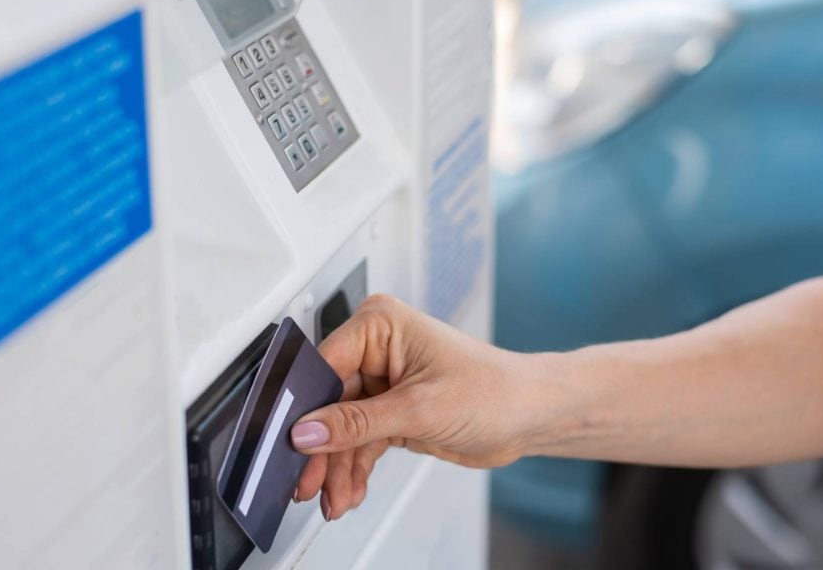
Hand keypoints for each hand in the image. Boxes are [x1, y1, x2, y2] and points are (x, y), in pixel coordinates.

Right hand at [289, 294, 533, 520]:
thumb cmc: (495, 390)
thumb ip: (356, 423)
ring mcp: (383, 380)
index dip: (306, 407)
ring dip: (337, 466)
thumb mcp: (419, 408)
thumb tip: (308, 431)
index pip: (325, 365)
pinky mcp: (391, 409)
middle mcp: (379, 348)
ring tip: (334, 497)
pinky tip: (350, 490)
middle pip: (329, 402)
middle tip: (308, 481)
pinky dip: (354, 468)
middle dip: (322, 448)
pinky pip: (359, 440)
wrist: (531, 416)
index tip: (291, 441)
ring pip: (341, 428)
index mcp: (381, 325)